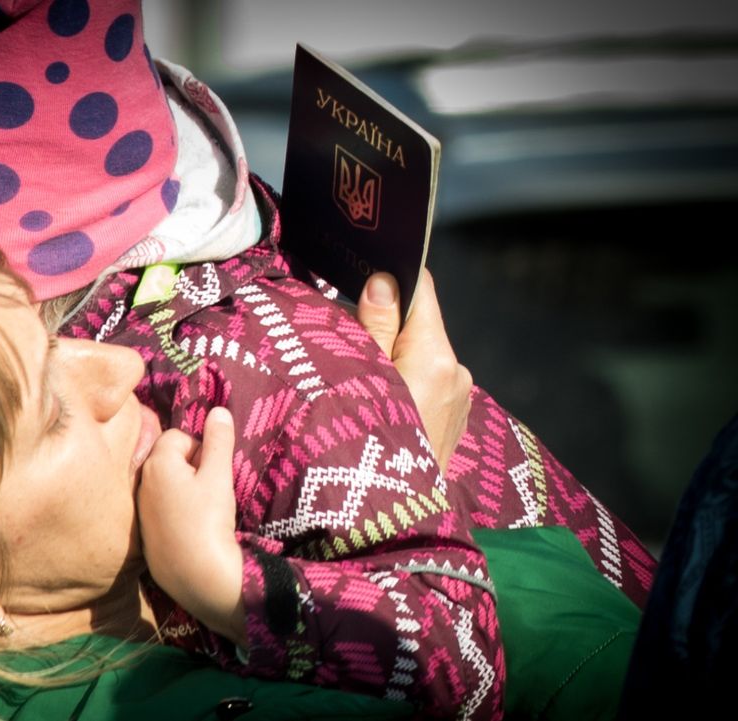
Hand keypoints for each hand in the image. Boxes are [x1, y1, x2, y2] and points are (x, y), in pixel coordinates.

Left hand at [137, 407, 246, 647]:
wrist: (199, 577)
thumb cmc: (209, 520)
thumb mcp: (219, 476)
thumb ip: (218, 440)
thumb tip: (218, 410)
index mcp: (156, 463)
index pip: (178, 437)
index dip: (201, 450)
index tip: (213, 471)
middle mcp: (141, 483)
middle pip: (169, 460)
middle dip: (191, 468)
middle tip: (210, 491)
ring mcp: (140, 511)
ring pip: (165, 486)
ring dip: (184, 491)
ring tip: (203, 512)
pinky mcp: (145, 535)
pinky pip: (161, 511)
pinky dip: (175, 514)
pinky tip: (191, 531)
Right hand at [356, 269, 471, 473]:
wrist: (391, 519)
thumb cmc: (367, 448)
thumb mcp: (360, 380)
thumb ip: (376, 327)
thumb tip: (385, 280)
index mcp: (436, 356)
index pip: (421, 291)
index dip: (390, 281)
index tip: (358, 282)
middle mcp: (457, 372)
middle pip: (417, 326)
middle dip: (384, 328)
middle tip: (344, 348)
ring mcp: (461, 399)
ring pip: (421, 357)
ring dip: (394, 359)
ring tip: (361, 386)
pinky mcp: (456, 421)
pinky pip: (428, 385)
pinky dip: (406, 386)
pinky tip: (384, 408)